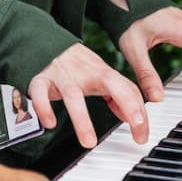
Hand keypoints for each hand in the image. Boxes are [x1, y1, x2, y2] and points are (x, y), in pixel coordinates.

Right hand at [27, 42, 149, 148]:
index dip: (138, 110)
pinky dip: (43, 107)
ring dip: (81, 118)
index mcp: (102, 72)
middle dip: (126, 101)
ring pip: (72, 94)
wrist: (42, 39)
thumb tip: (133, 118)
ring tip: (88, 142)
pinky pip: (40, 92)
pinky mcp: (40, 79)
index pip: (127, 88)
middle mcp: (84, 72)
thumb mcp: (101, 74)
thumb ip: (119, 94)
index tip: (141, 135)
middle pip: (109, 81)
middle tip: (137, 123)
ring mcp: (62, 75)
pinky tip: (49, 123)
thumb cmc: (76, 64)